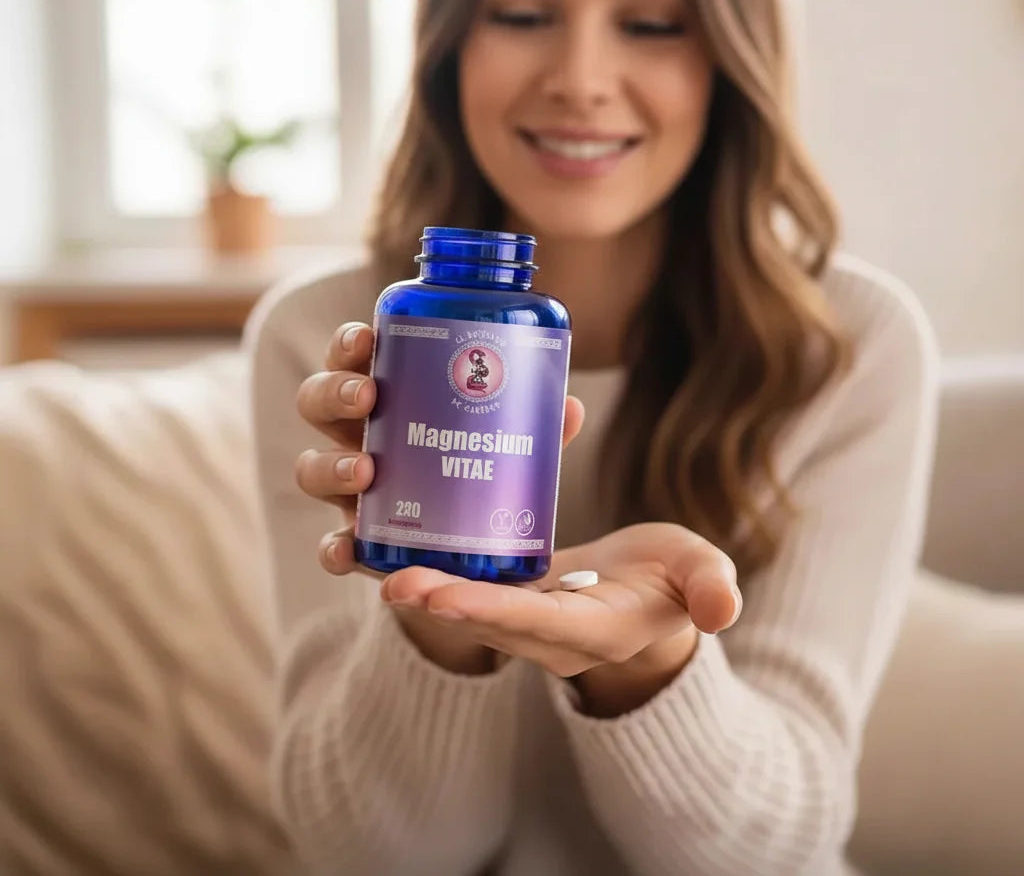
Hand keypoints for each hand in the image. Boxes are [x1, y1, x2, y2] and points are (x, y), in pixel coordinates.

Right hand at [294, 321, 585, 672]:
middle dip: (335, 392)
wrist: (476, 544)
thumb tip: (569, 407)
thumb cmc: (481, 465)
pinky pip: (330, 546)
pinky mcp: (359, 541)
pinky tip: (351, 547)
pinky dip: (333, 548)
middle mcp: (358, 435)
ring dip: (331, 466)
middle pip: (318, 402)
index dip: (350, 343)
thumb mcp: (510, 440)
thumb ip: (533, 426)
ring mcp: (351, 490)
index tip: (368, 336)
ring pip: (311, 468)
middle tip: (369, 396)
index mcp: (387, 394)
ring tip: (366, 470)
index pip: (353, 357)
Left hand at [322, 520, 740, 710]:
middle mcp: (550, 636)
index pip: (538, 625)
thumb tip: (721, 610)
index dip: (489, 611)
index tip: (442, 594)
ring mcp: (525, 620)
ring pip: (467, 604)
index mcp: (595, 631)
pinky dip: (426, 567)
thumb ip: (710, 588)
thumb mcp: (700, 575)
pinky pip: (465, 585)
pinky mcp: (510, 597)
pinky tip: (384, 539)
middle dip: (441, 601)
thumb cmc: (675, 580)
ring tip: (367, 558)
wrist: (649, 596)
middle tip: (392, 579)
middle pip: (489, 620)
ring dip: (421, 586)